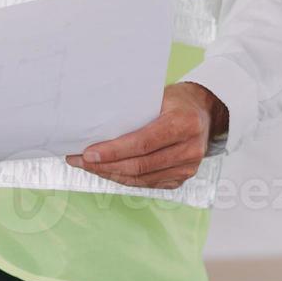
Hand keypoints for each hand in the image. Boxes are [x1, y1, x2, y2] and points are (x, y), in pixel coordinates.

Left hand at [67, 83, 227, 189]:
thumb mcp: (157, 97)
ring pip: (140, 178)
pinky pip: (146, 183)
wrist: (202, 112)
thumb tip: (94, 126)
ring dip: (110, 174)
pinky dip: (123, 178)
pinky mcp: (181, 178)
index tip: (87, 154)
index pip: (143, 143)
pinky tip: (106, 171)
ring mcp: (187, 167)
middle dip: (104, 165)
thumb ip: (133, 112)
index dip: (113, 151)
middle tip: (79, 160)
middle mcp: (190, 149)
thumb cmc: (174, 101)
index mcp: (185, 123)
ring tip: (87, 166)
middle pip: (139, 165)